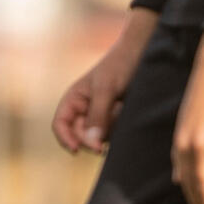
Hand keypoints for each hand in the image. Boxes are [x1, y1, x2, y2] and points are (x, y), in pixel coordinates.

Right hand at [52, 9, 157, 154]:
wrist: (143, 53)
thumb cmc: (120, 65)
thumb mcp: (106, 89)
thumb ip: (98, 116)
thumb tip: (92, 143)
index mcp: (74, 99)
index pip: (60, 124)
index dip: (65, 138)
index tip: (77, 150)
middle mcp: (85, 109)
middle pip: (81, 136)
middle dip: (93, 136)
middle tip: (107, 135)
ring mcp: (101, 115)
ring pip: (100, 137)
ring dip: (111, 129)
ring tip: (121, 106)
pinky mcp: (117, 119)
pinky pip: (115, 133)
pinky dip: (120, 126)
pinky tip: (126, 109)